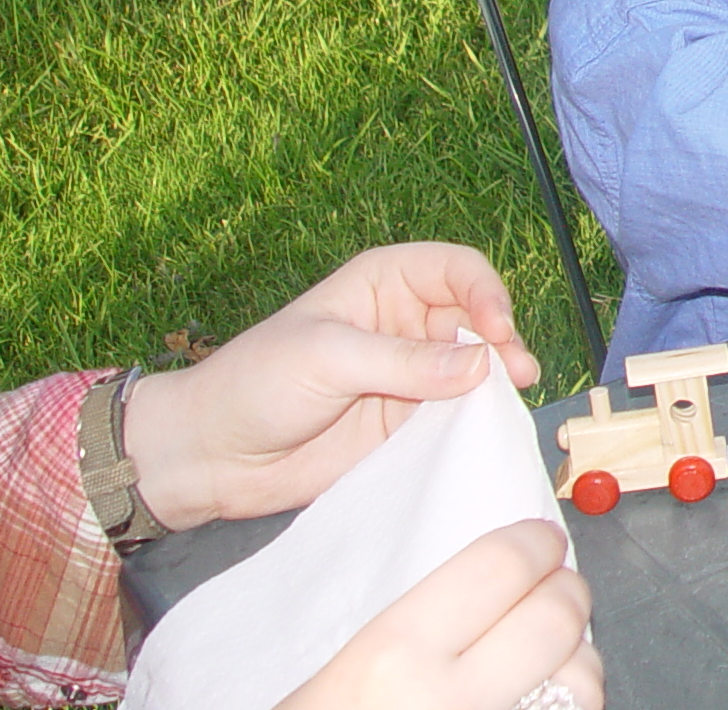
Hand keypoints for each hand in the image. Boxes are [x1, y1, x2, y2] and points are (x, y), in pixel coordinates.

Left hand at [123, 244, 537, 532]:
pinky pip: (457, 414)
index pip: (457, 270)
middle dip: (501, 340)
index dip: (485, 293)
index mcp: (384, 284)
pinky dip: (479, 418)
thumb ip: (402, 363)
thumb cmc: (254, 384)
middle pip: (477, 318)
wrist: (211, 458)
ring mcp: (410, 375)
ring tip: (513, 399)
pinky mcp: (407, 422)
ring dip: (498, 380)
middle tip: (516, 373)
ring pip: (475, 367)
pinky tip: (489, 426)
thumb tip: (478, 366)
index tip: (494, 330)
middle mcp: (406, 324)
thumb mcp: (326, 358)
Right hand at [273, 520, 600, 709]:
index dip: (533, 546)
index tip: (540, 543)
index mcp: (392, 657)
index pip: (501, 565)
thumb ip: (416, 631)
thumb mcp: (340, 679)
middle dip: (565, 593)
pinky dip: (567, 709)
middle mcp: (451, 701)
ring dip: (577, 659)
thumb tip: (499, 585)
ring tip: (553, 657)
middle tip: (556, 590)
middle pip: (555, 615)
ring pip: (584, 679)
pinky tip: (543, 705)